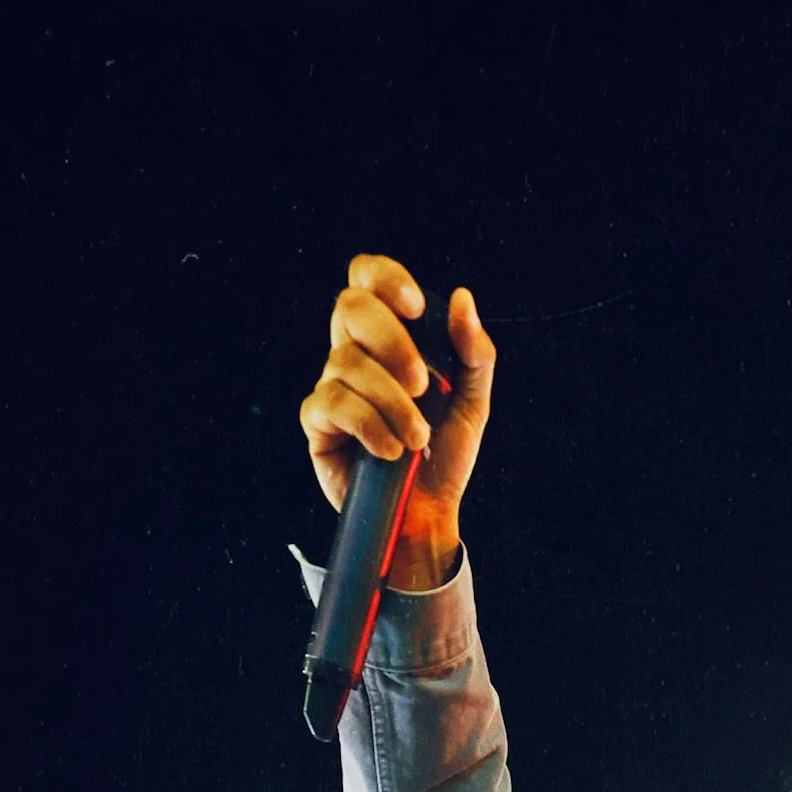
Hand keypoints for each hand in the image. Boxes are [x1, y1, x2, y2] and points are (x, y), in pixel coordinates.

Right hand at [299, 254, 496, 585]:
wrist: (426, 513)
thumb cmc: (444, 455)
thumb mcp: (473, 403)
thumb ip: (474, 353)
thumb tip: (462, 298)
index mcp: (388, 336)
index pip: (367, 278)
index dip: (385, 278)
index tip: (416, 308)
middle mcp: (354, 351)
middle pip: (350, 307)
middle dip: (392, 341)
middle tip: (424, 386)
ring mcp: (331, 384)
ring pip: (347, 363)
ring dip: (392, 403)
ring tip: (417, 439)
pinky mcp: (317, 421)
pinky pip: (333, 403)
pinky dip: (369, 426)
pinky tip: (390, 451)